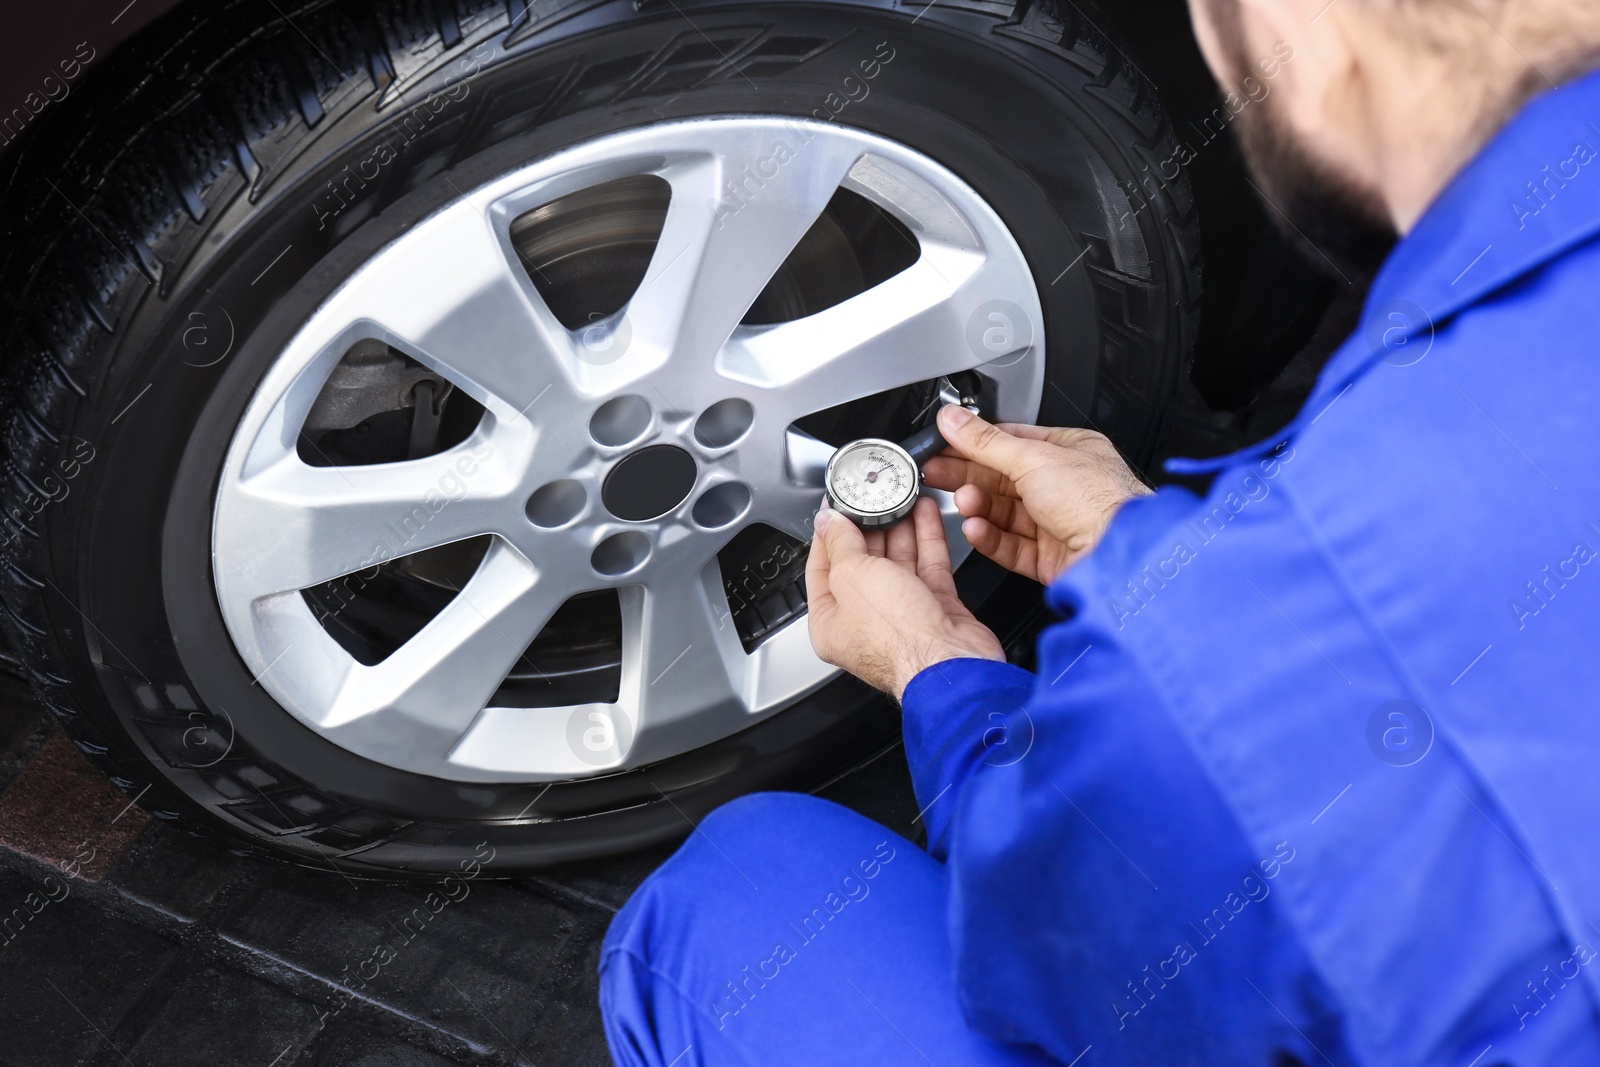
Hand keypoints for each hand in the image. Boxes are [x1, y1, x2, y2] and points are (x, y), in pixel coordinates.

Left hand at [806, 496, 1003, 699]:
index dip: (828, 533)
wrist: (950, 662)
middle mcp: (865, 621)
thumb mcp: (853, 576)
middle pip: (862, 563)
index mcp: (831, 621)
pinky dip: (927, 539)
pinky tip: (925, 513)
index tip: (835, 507)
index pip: (821, 568)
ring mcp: (902, 615)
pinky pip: (927, 567)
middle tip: (872, 496)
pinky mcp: (934, 609)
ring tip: (901, 496)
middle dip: (869, 526)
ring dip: (900, 527)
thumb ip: (841, 544)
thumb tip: (830, 522)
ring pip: (898, 562)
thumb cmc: (897, 637)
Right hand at [923, 405, 1150, 584]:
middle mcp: (1066, 486)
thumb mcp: (1033, 458)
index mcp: (1070, 451)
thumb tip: (954, 420)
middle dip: (968, 476)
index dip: (975, 443)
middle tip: (934, 473)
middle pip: (1004, 478)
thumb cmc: (1098, 502)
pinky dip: (990, 538)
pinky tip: (975, 529)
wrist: (1119, 556)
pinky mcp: (1050, 557)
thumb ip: (986, 442)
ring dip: (979, 507)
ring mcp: (1058, 523)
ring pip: (1005, 513)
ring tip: (963, 503)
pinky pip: (1011, 545)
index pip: (1012, 441)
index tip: (943, 444)